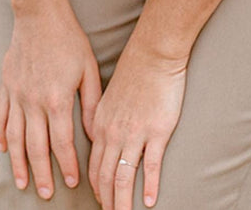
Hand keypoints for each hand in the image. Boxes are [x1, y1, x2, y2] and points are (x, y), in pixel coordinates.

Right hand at [0, 9, 101, 199]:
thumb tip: (94, 134)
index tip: (74, 182)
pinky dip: (0, 135)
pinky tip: (4, 149)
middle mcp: (33, 101)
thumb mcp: (89, 71)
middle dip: (42, 174)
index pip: (62, 143)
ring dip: (18, 162)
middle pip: (36, 147)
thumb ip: (91, 105)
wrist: (39, 14)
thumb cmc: (69, 40)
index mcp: (56, 99)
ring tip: (23, 182)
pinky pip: (0, 115)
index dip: (68, 166)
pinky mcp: (5, 85)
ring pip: (14, 136)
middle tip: (47, 193)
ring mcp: (16, 93)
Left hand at [88, 40, 186, 209]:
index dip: (96, 188)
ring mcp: (134, 133)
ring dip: (123, 201)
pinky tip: (150, 202)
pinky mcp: (156, 132)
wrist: (152, 54)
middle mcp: (112, 132)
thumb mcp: (107, 97)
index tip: (101, 202)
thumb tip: (99, 139)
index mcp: (99, 124)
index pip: (93, 165)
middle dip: (107, 201)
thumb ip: (102, 120)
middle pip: (105, 176)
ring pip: (123, 176)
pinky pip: (150, 166)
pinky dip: (149, 186)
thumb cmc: (133, 73)